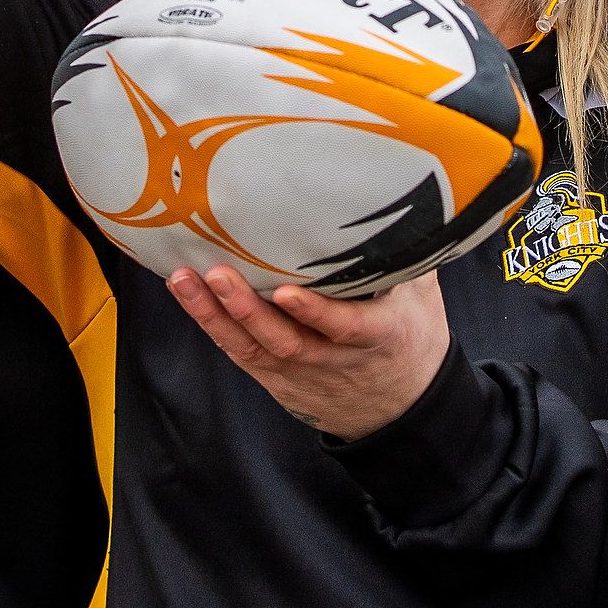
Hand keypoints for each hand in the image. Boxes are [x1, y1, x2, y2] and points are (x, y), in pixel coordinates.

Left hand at [168, 266, 451, 440]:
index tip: (286, 292)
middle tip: (217, 274)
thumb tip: (400, 197)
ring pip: (255, 349)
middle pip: (286, 341)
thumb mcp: (423, 298)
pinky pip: (242, 355)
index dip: (315, 313)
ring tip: (184, 280)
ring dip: (216, 316)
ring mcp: (302, 374)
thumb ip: (407, 255)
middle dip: (248, 310)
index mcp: (380, 336)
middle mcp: (335, 360)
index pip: (346, 328)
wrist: (402, 411)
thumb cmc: (412, 338)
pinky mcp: (279, 380)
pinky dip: (213, 326)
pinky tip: (188, 295)